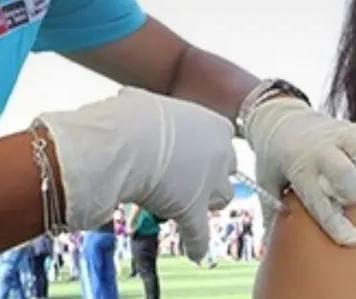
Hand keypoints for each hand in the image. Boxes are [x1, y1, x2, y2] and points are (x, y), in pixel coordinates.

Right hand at [36, 88, 236, 261]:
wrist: (127, 141)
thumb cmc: (132, 117)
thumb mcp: (146, 102)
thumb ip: (150, 109)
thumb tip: (130, 101)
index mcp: (214, 124)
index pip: (221, 137)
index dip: (205, 146)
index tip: (190, 150)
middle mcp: (220, 154)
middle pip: (228, 169)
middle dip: (212, 174)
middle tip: (191, 178)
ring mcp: (210, 184)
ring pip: (222, 198)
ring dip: (209, 203)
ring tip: (193, 208)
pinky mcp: (194, 211)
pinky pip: (200, 234)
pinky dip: (197, 243)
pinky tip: (195, 252)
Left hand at [243, 97, 355, 245]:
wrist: (277, 117)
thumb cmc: (274, 156)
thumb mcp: (267, 182)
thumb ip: (271, 212)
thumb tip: (269, 247)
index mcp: (299, 169)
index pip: (320, 202)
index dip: (337, 225)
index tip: (352, 240)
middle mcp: (320, 151)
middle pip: (346, 175)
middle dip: (350, 192)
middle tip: (343, 195)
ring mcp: (337, 135)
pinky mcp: (350, 127)